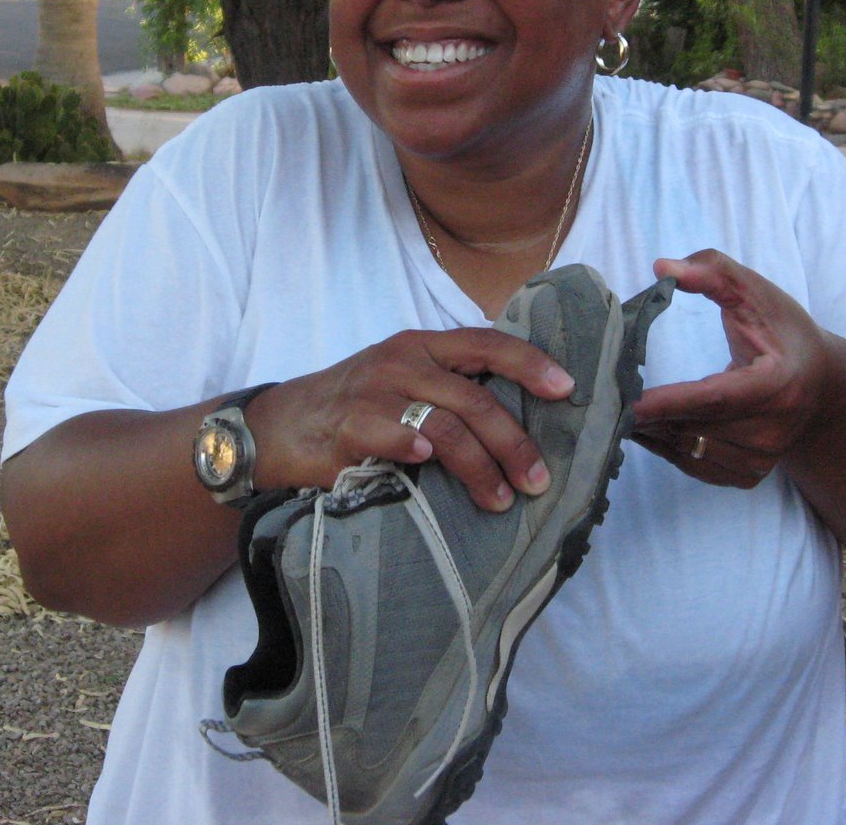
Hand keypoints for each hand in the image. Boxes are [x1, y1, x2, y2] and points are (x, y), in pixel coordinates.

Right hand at [245, 328, 574, 511]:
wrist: (278, 426)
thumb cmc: (353, 407)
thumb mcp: (401, 380)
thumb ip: (448, 389)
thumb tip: (516, 423)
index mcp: (423, 346)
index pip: (487, 344)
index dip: (530, 363)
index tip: (567, 389)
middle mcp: (403, 362)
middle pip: (476, 399)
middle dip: (514, 443)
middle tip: (538, 480)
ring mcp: (376, 392)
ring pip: (447, 425)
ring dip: (481, 467)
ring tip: (500, 500)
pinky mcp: (351, 426)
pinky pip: (396, 437)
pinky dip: (418, 452)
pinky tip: (430, 468)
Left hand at [632, 249, 837, 487]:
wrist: (820, 383)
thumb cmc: (782, 331)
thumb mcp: (753, 292)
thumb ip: (711, 272)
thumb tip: (663, 267)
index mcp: (778, 384)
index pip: (716, 398)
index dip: (670, 401)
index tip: (627, 402)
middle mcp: (773, 429)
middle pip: (696, 428)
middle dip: (647, 416)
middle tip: (603, 399)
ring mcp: (763, 458)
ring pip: (690, 451)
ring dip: (652, 433)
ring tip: (617, 410)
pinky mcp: (751, 475)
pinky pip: (695, 467)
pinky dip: (666, 448)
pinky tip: (646, 427)